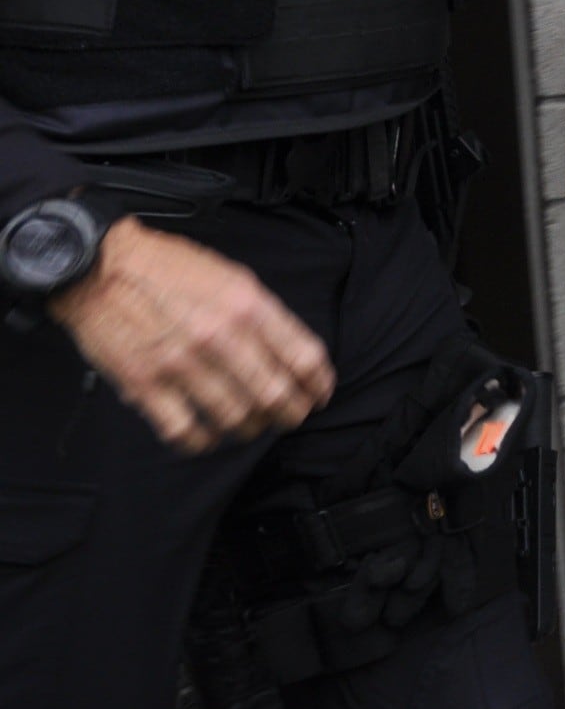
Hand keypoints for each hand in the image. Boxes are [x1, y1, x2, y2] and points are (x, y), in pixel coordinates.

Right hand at [49, 217, 335, 453]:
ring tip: (252, 426)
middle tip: (292, 417)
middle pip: (275, 394)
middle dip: (291, 413)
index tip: (318, 394)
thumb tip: (288, 351)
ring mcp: (182, 364)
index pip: (302, 356)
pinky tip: (207, 437)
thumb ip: (261, 313)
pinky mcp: (145, 386)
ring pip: (235, 417)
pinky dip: (202, 441)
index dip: (318, 383)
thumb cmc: (168, 268)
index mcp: (248, 305)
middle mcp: (220, 336)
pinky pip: (184, 431)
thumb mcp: (231, 276)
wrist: (103, 267)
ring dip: (250, 429)